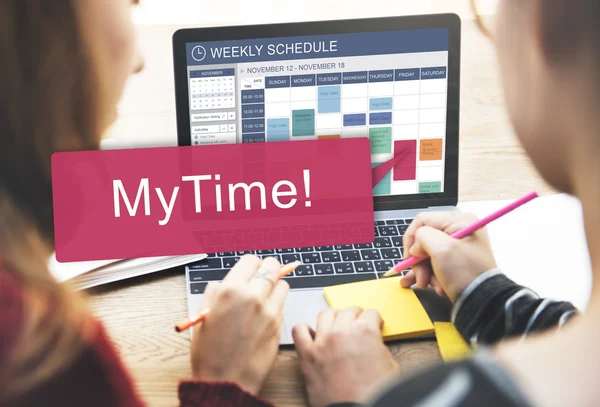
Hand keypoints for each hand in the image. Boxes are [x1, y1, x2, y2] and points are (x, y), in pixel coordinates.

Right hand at [190, 255, 288, 394]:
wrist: (226, 381)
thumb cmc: (210, 353)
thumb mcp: (203, 317)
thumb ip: (214, 294)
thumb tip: (223, 283)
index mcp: (230, 291)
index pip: (251, 260)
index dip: (250, 265)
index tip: (250, 270)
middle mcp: (252, 296)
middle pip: (271, 267)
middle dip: (267, 269)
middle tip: (262, 277)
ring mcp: (269, 310)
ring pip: (282, 283)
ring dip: (275, 286)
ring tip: (264, 296)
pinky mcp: (279, 324)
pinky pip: (284, 303)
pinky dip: (278, 303)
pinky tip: (266, 312)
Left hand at [293, 307, 398, 406]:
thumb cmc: (374, 393)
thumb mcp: (390, 365)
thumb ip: (379, 346)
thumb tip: (373, 342)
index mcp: (365, 332)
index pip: (371, 313)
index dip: (374, 320)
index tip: (373, 323)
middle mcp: (342, 332)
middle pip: (348, 311)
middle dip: (355, 316)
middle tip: (357, 324)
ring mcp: (322, 342)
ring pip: (325, 314)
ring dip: (333, 317)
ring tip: (336, 325)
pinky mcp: (307, 355)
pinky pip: (299, 331)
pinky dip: (305, 330)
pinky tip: (312, 335)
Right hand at [400, 211, 496, 301]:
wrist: (483, 302)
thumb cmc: (465, 273)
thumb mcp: (441, 249)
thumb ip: (422, 237)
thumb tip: (416, 246)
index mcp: (459, 221)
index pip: (422, 221)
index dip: (411, 238)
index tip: (410, 257)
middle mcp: (459, 231)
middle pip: (424, 239)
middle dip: (419, 260)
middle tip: (420, 276)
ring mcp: (458, 247)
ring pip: (428, 254)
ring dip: (424, 270)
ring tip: (428, 284)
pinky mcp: (456, 261)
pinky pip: (435, 263)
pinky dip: (430, 275)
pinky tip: (429, 285)